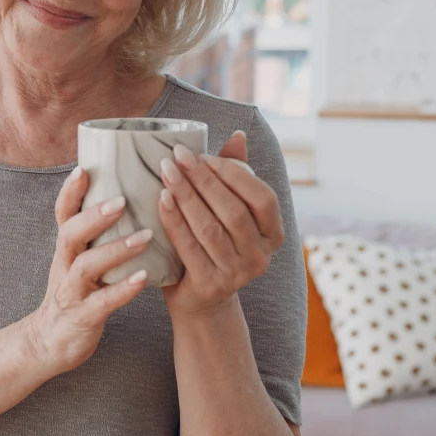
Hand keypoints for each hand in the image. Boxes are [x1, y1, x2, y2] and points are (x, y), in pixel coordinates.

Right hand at [22, 166, 152, 376]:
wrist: (49, 342)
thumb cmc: (75, 293)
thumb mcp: (78, 260)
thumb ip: (96, 236)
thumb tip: (128, 198)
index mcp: (66, 249)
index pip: (63, 214)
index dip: (70, 191)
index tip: (84, 168)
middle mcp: (64, 266)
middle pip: (70, 233)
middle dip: (93, 215)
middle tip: (121, 200)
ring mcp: (71, 292)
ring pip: (86, 266)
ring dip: (115, 249)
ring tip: (144, 236)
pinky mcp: (82, 317)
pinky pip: (102, 302)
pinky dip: (122, 290)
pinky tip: (144, 279)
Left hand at [156, 131, 284, 319]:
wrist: (199, 299)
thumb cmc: (213, 245)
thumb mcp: (227, 212)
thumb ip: (236, 175)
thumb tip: (238, 136)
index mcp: (273, 234)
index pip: (262, 198)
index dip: (233, 173)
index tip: (202, 154)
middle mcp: (261, 256)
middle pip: (233, 211)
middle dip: (203, 180)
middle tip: (177, 157)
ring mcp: (237, 274)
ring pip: (210, 228)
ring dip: (186, 196)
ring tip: (166, 172)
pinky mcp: (210, 285)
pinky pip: (189, 247)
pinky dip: (174, 220)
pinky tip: (161, 199)